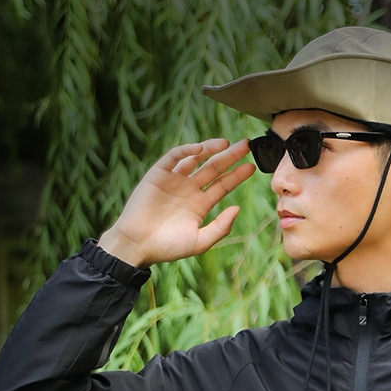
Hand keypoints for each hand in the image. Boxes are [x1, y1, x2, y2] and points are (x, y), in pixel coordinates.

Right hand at [98, 138, 254, 267]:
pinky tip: (200, 149)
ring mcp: (174, 180)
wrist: (138, 244)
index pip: (223, 185)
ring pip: (196, 159)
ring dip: (211, 149)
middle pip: (214, 168)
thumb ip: (220, 227)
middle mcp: (189, 189)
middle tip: (246, 144)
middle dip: (230, 156)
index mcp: (200, 205)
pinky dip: (186, 150)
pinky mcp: (158, 174)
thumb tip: (237, 208)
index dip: (237, 175)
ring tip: (226, 143)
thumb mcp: (200, 241)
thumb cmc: (168, 247)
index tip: (252, 167)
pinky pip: (174, 157)